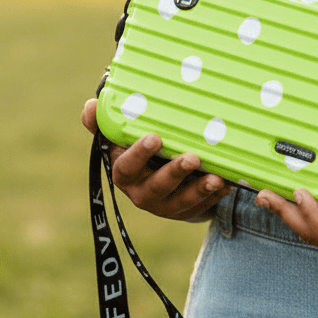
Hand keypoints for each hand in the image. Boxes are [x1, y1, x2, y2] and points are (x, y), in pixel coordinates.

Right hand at [81, 99, 230, 221]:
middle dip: (175, 173)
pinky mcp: (186, 211)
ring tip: (217, 178)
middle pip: (157, 187)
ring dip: (200, 189)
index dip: (138, 154)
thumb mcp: (121, 139)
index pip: (125, 167)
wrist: (159, 181)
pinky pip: (203, 206)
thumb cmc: (139, 151)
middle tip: (192, 157)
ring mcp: (166, 205)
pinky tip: (228, 183)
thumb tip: (89, 106)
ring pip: (183, 201)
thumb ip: (105, 124)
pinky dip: (216, 196)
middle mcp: (142, 193)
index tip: (154, 137)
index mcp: (125, 173)